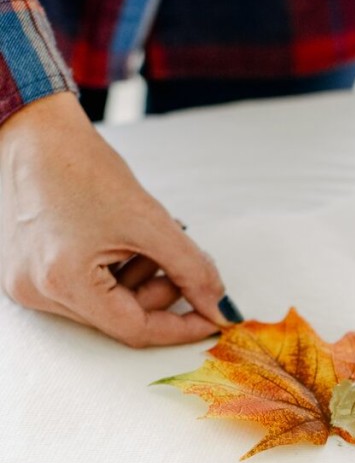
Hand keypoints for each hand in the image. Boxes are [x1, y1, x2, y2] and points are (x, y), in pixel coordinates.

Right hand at [0, 93, 231, 346]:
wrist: (32, 132)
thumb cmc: (79, 166)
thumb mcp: (149, 219)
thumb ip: (191, 269)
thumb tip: (217, 305)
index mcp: (64, 282)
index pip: (136, 330)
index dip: (180, 327)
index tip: (210, 318)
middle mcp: (38, 292)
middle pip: (121, 317)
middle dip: (158, 290)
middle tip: (179, 260)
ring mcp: (29, 284)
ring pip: (106, 304)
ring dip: (137, 278)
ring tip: (140, 238)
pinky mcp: (28, 272)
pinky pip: (85, 289)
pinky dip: (113, 272)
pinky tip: (117, 240)